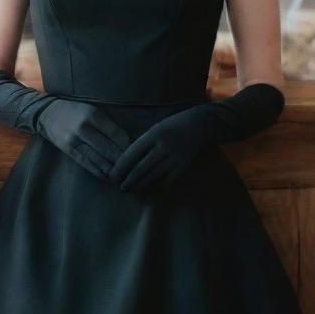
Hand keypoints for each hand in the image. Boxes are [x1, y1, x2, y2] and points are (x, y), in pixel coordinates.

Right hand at [36, 99, 131, 182]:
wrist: (48, 114)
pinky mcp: (69, 151)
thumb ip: (107, 125)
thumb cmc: (76, 111)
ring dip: (112, 170)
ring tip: (124, 177)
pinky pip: (87, 164)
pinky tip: (108, 178)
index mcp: (93, 115)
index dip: (127, 146)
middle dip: (122, 161)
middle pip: (108, 149)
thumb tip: (126, 144)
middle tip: (133, 168)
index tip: (135, 152)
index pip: (116, 134)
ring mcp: (75, 141)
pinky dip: (100, 172)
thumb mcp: (92, 111)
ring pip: (98, 159)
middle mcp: (84, 128)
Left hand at [112, 83, 286, 191]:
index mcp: (154, 134)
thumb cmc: (174, 124)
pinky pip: (167, 179)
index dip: (121, 167)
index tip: (112, 175)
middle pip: (141, 168)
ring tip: (130, 189)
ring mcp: (175, 157)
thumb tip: (126, 161)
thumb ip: (143, 143)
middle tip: (119, 187)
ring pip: (153, 176)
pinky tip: (148, 188)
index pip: (132, 154)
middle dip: (128, 180)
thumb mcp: (156, 128)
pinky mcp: (184, 165)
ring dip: (140, 185)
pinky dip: (156, 185)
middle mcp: (164, 146)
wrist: (202, 124)